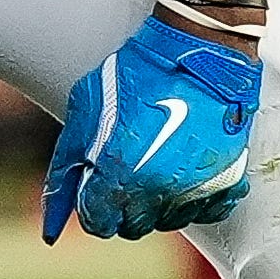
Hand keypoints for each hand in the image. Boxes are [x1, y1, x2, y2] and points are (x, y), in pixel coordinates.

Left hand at [42, 13, 264, 241]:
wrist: (197, 51)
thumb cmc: (136, 76)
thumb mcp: (83, 116)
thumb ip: (65, 171)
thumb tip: (51, 224)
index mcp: (119, 175)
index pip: (99, 223)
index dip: (94, 203)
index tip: (99, 183)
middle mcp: (158, 189)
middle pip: (133, 227)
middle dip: (123, 204)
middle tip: (127, 168)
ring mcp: (197, 187)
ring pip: (168, 221)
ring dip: (159, 201)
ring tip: (158, 160)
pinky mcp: (228, 180)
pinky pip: (207, 212)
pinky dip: (195, 198)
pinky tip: (186, 170)